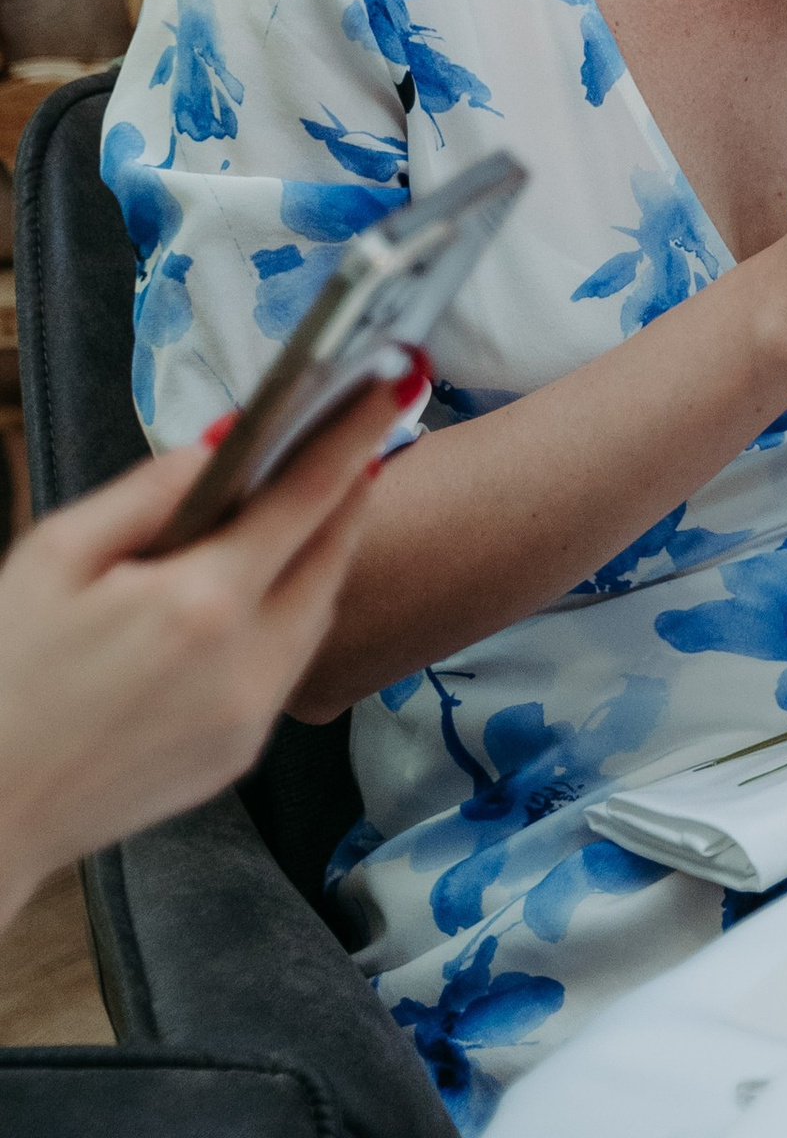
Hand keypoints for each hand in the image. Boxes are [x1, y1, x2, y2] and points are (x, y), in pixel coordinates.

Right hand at [0, 372, 403, 932]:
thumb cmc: (5, 675)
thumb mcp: (56, 556)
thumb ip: (151, 491)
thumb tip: (225, 444)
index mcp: (201, 604)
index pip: (308, 495)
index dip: (356, 433)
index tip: (395, 385)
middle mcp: (246, 664)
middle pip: (330, 555)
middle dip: (346, 491)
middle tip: (353, 440)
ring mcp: (250, 717)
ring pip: (317, 611)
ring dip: (321, 554)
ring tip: (307, 507)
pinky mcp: (240, 755)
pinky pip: (288, 664)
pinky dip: (290, 615)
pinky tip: (259, 592)